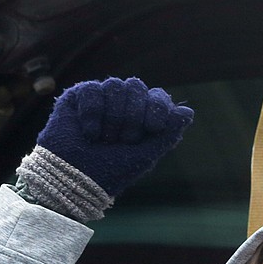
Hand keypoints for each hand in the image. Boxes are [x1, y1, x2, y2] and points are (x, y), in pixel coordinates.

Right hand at [36, 77, 193, 196]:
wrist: (74, 178)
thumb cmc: (110, 172)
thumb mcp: (145, 155)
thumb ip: (167, 134)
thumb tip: (188, 112)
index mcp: (142, 119)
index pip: (157, 96)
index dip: (157, 107)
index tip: (152, 128)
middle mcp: (123, 105)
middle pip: (136, 86)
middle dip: (132, 116)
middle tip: (122, 140)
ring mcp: (101, 99)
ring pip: (115, 85)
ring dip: (112, 117)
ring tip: (103, 139)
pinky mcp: (78, 96)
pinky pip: (93, 89)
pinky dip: (92, 113)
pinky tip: (88, 133)